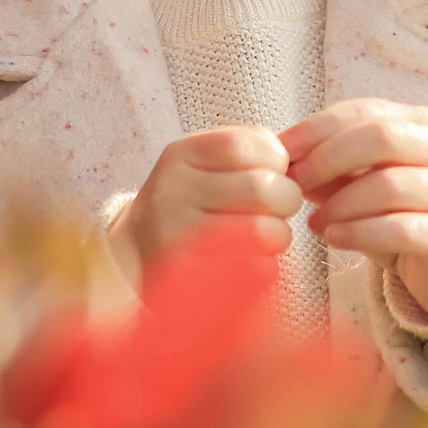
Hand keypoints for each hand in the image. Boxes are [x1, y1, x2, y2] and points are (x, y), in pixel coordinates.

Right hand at [112, 126, 304, 272]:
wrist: (134, 255)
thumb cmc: (187, 203)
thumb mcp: (202, 163)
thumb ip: (247, 150)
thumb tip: (293, 162)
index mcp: (179, 156)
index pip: (244, 146)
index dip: (274, 160)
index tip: (272, 172)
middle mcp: (172, 193)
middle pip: (261, 187)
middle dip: (286, 199)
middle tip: (278, 208)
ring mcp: (179, 240)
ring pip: (265, 231)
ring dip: (279, 235)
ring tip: (267, 235)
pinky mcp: (194, 281)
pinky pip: (258, 272)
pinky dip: (266, 267)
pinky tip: (249, 261)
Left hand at [280, 98, 427, 323]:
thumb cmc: (400, 210)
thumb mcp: (364, 181)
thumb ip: (331, 168)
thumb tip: (284, 162)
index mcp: (423, 124)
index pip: (365, 112)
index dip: (318, 128)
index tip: (280, 150)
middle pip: (381, 138)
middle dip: (328, 158)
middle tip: (294, 182)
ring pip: (389, 186)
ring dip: (340, 203)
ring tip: (313, 221)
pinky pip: (401, 229)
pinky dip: (359, 232)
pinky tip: (333, 238)